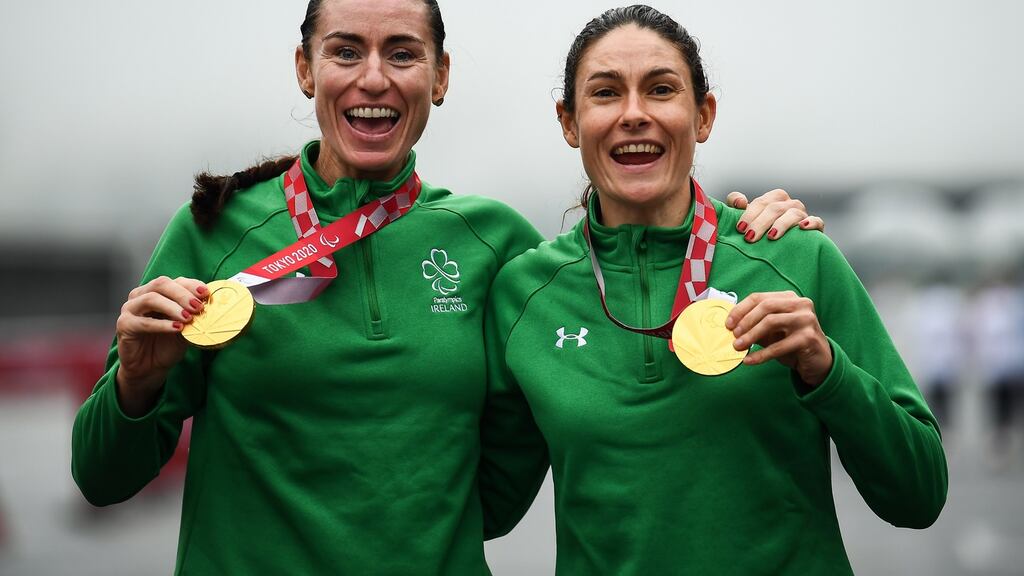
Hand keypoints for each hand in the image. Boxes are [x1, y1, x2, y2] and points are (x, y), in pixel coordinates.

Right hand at [115, 276, 206, 415]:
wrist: (150, 367)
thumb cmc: (168, 344)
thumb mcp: (186, 328)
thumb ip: (195, 316)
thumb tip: (214, 307)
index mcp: (157, 292)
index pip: (175, 281)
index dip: (191, 285)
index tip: (206, 294)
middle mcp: (141, 295)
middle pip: (161, 284)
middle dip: (182, 294)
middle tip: (197, 306)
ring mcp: (130, 309)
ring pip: (151, 298)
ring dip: (173, 307)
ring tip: (188, 318)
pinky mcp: (124, 325)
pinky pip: (143, 322)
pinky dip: (162, 324)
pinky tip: (177, 328)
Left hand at [725, 291, 832, 386]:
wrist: (817, 361)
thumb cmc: (791, 343)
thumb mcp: (771, 332)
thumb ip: (754, 325)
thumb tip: (731, 327)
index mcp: (789, 298)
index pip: (759, 298)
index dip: (740, 310)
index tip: (728, 324)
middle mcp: (800, 304)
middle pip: (765, 306)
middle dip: (745, 321)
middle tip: (733, 335)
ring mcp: (806, 319)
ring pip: (771, 322)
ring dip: (751, 335)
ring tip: (738, 347)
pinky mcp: (809, 337)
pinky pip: (779, 346)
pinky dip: (761, 354)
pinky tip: (749, 360)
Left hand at [726, 189, 824, 241]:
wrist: (782, 253)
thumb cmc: (760, 232)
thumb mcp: (746, 219)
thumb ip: (736, 205)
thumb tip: (739, 202)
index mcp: (775, 199)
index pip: (762, 202)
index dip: (749, 214)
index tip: (740, 229)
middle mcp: (790, 204)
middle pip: (775, 208)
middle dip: (761, 223)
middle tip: (749, 238)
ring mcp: (803, 214)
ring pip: (793, 213)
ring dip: (781, 224)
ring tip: (771, 237)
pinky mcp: (816, 228)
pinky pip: (817, 221)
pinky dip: (811, 222)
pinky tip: (803, 227)